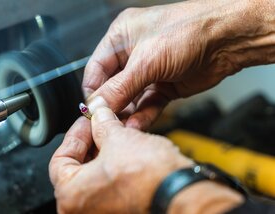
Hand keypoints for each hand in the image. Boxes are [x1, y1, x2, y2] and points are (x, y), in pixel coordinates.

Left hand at [49, 107, 192, 212]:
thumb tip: (98, 112)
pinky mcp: (119, 213)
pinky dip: (114, 171)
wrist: (184, 195)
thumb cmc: (151, 178)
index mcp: (71, 196)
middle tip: (100, 126)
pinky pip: (109, 189)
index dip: (76, 134)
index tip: (87, 122)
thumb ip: (102, 123)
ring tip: (116, 136)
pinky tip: (126, 154)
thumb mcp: (119, 138)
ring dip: (104, 155)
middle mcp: (80, 211)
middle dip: (91, 143)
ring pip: (94, 179)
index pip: (60, 158)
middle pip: (77, 169)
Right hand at [83, 0, 274, 129]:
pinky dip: (142, 115)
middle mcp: (133, 53)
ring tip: (120, 129)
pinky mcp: (164, 85)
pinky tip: (136, 125)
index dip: (92, 92)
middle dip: (110, 105)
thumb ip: (119, 87)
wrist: (229, 40)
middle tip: (105, 124)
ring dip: (126, 114)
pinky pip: (147, 104)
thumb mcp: (146, 60)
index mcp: (121, 37)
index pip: (96, 69)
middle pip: (112, 86)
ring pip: (130, 98)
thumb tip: (97, 105)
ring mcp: (149, 70)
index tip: (90, 112)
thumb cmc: (190, 30)